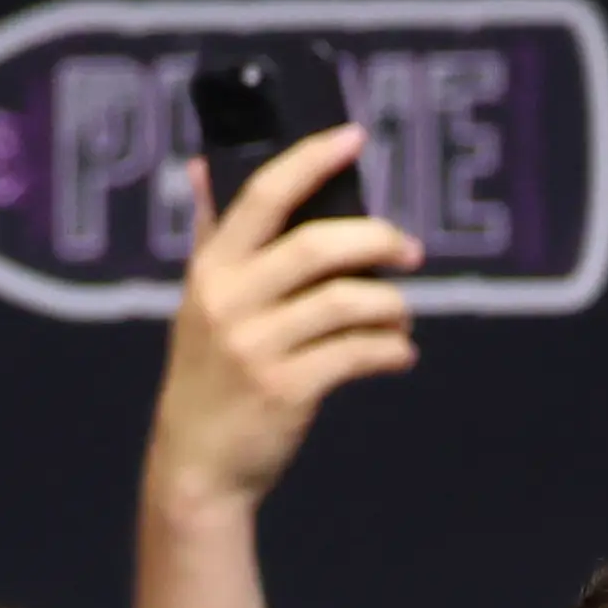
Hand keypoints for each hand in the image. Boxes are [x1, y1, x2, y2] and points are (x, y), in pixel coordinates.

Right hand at [144, 127, 422, 519]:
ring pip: (351, 301)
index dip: (310, 159)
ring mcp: (255, 349)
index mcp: (210, 274)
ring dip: (393, 306)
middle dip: (380, 241)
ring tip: (400, 319)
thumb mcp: (200, 304)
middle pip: (320, 245)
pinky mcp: (286, 390)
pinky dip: (393, 352)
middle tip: (410, 252)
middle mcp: (227, 305)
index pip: (261, 197)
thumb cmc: (210, 376)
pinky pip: (361, 353)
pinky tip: (396, 356)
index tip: (354, 138)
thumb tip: (200, 163)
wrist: (197, 469)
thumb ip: (211, 236)